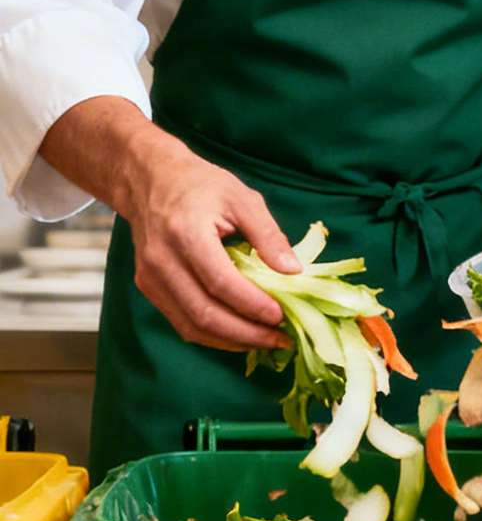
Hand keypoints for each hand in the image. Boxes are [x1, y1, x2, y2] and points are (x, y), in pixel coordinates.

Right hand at [40, 98, 300, 350]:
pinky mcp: (148, 288)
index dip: (253, 305)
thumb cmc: (199, 184)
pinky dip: (214, 335)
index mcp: (185, 232)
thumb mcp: (241, 197)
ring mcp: (150, 277)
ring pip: (192, 327)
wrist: (149, 179)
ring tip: (265, 340)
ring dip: (232, 341)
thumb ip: (268, 234)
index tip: (282, 316)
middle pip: (205, 314)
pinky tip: (240, 333)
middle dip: (247, 333)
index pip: (221, 282)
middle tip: (281, 338)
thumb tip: (293, 272)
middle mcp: (162, 260)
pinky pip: (182, 323)